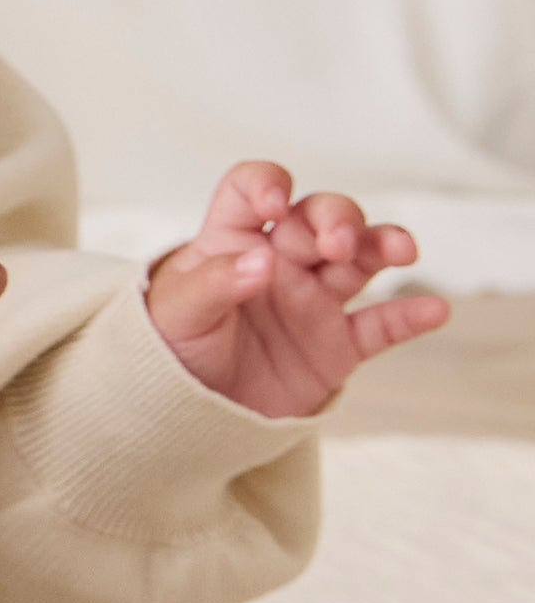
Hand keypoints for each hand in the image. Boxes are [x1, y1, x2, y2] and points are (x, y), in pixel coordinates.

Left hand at [145, 163, 448, 416]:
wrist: (182, 418)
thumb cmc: (167, 352)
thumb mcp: (175, 314)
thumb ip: (214, 284)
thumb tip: (262, 261)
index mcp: (229, 243)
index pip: (251, 189)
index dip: (267, 185)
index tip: (273, 205)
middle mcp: (279, 262)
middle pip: (320, 216)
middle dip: (336, 220)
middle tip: (334, 246)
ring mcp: (312, 301)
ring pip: (361, 257)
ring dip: (383, 246)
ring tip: (400, 253)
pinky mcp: (337, 346)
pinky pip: (382, 325)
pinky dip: (409, 317)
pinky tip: (434, 311)